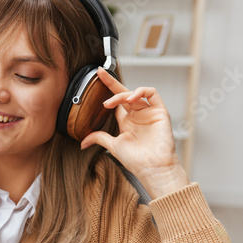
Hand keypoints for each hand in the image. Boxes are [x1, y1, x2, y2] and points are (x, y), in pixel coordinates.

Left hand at [81, 67, 189, 198]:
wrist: (152, 169)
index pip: (115, 102)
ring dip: (122, 94)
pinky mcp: (160, 112)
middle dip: (112, 83)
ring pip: (135, 93)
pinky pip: (152, 94)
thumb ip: (99, 138)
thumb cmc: (136, 161)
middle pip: (124, 94)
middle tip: (100, 74)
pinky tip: (130, 97)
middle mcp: (138, 115)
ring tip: (110, 103)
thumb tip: (82, 142)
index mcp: (127, 122)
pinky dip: (141, 91)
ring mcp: (149, 113)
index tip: (96, 80)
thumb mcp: (113, 146)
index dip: (107, 92)